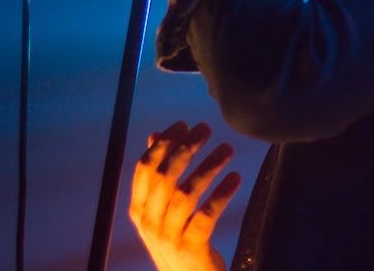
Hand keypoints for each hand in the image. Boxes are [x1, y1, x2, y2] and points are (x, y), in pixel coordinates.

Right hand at [129, 121, 241, 270]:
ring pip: (186, 194)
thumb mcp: (160, 210)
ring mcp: (169, 237)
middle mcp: (149, 223)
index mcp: (139, 210)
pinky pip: (207, 215)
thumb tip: (155, 135)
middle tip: (206, 129)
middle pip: (165, 177)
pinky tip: (235, 178)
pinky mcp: (192, 249)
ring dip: (208, 166)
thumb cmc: (176, 240)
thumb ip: (157, 175)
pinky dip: (221, 194)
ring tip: (228, 149)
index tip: (183, 124)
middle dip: (186, 148)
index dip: (163, 143)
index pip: (145, 169)